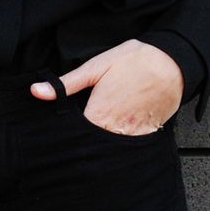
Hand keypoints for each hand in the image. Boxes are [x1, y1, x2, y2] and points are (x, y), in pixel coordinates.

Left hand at [30, 40, 183, 132]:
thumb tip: (36, 91)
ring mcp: (133, 134)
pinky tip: (116, 134)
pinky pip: (130, 146)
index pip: (74, 138)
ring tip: (96, 136)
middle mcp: (115, 130)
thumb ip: (67, 84)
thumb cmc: (133, 61)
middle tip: (78, 136)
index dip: (66, 137)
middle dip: (83, 144)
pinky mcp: (147, 135)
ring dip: (102, 146)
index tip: (60, 136)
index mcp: (98, 114)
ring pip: (110, 149)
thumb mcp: (96, 66)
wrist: (173, 63)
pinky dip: (122, 144)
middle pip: (92, 147)